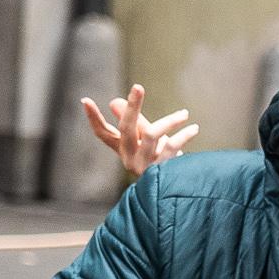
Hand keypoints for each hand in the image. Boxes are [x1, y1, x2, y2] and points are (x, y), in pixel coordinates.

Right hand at [82, 83, 198, 175]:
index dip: (93, 118)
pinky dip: (184, 135)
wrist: (175, 192)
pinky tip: (193, 128)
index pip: (103, 133)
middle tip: (138, 87)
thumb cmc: (160, 160)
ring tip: (184, 114)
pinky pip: (172, 146)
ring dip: (170, 121)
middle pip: (126, 128)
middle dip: (132, 106)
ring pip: (152, 134)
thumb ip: (135, 122)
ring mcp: (144, 165)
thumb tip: (114, 101)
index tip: (85, 100)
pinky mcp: (160, 171)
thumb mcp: (144, 140)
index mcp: (123, 149)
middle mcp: (129, 158)